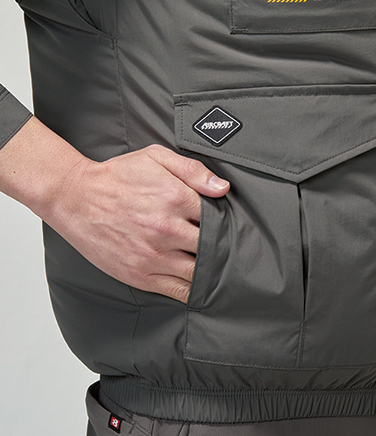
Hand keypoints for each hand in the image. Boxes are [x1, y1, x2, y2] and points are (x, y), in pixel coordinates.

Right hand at [44, 144, 229, 302]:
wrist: (75, 198)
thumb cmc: (117, 177)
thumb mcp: (156, 158)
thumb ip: (193, 171)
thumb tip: (222, 187)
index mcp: (176, 198)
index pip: (217, 218)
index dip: (225, 223)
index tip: (227, 226)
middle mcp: (168, 229)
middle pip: (212, 247)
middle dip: (221, 248)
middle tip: (225, 248)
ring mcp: (154, 256)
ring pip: (200, 273)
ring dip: (211, 271)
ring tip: (214, 266)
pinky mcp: (140, 275)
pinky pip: (179, 291)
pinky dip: (193, 290)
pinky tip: (198, 284)